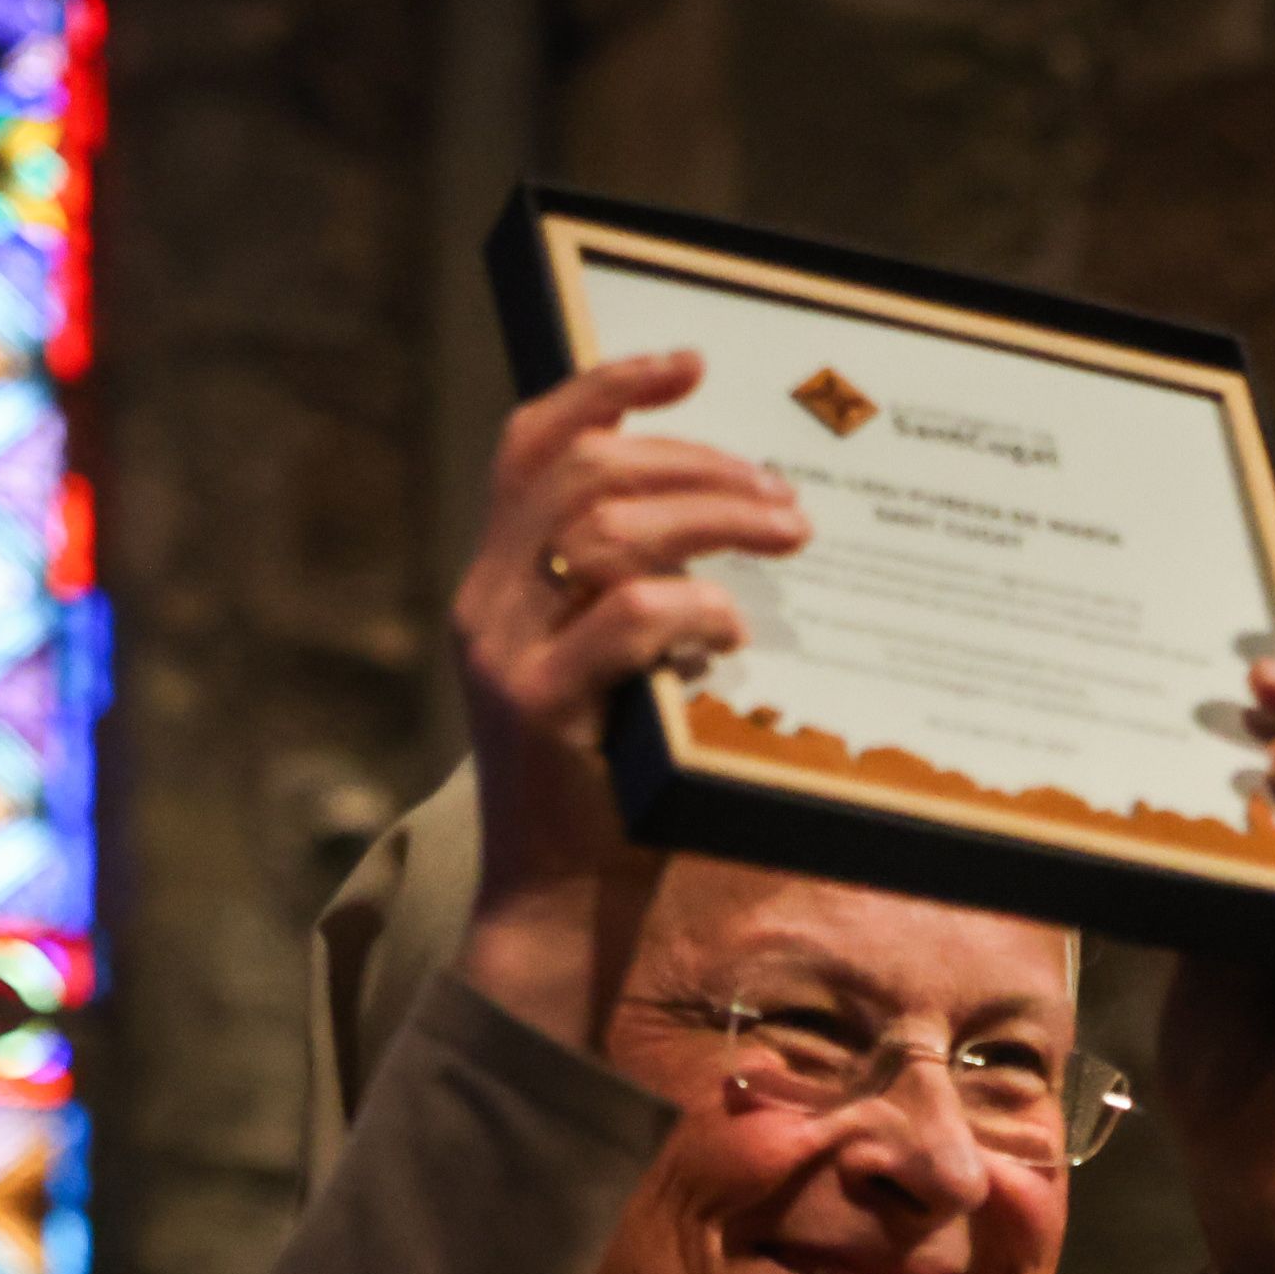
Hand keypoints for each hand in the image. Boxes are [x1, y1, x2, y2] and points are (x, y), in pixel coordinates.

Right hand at [449, 351, 802, 1046]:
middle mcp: (488, 600)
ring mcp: (507, 653)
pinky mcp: (541, 709)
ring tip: (785, 536)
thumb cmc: (611, 789)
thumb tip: (739, 526)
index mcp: (502, 579)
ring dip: (710, 516)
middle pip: (583, 471)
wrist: (553, 908)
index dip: (606, 389)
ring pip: (604, 527)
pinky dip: (693, 608)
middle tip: (781, 493)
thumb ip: (640, 600)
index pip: (533, 444)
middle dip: (693, 460)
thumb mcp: (618, 675)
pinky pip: (623, 619)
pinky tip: (735, 631)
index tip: (689, 365)